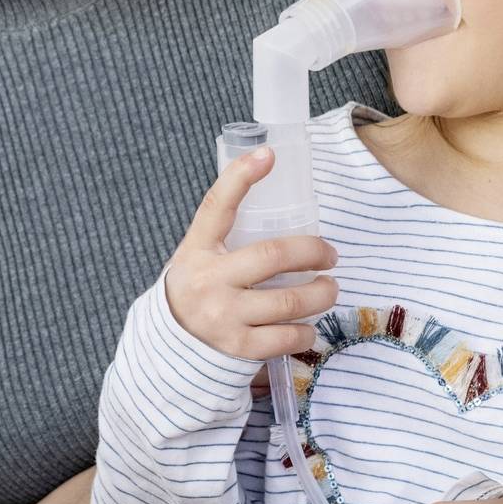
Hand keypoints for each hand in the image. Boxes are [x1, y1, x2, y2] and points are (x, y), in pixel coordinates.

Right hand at [161, 147, 339, 361]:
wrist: (172, 343)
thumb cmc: (199, 285)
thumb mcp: (201, 252)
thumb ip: (227, 229)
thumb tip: (270, 180)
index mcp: (198, 248)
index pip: (217, 205)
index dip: (241, 176)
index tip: (268, 155)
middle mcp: (209, 280)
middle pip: (273, 256)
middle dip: (313, 252)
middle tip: (330, 256)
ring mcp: (223, 317)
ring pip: (289, 301)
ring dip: (321, 293)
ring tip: (329, 289)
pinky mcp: (238, 348)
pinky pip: (286, 338)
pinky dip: (306, 331)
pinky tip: (308, 325)